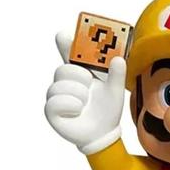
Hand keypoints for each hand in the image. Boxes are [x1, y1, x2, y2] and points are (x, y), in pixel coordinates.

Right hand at [44, 31, 125, 154]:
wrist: (103, 134)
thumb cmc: (107, 111)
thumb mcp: (115, 92)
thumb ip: (117, 76)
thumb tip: (118, 59)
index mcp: (80, 74)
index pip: (69, 55)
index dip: (65, 44)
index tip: (64, 35)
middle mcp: (66, 83)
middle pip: (63, 69)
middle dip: (78, 77)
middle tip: (89, 88)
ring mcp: (57, 96)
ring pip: (59, 86)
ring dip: (78, 96)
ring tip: (85, 104)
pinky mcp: (52, 111)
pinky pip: (54, 102)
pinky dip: (69, 106)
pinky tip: (77, 111)